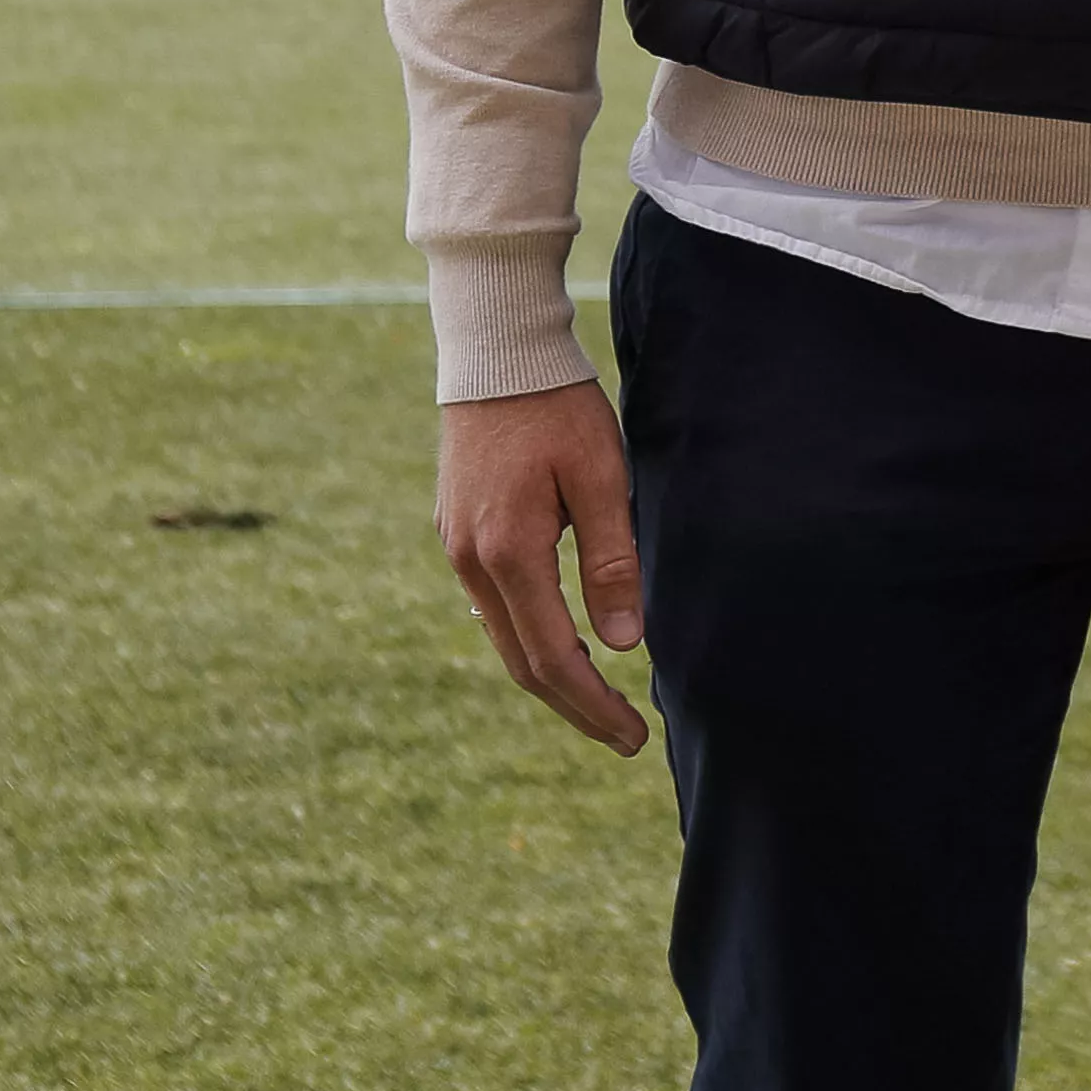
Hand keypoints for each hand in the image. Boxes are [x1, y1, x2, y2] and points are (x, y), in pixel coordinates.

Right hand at [437, 378, 649, 755]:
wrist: (495, 353)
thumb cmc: (559, 408)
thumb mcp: (602, 476)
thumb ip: (612, 560)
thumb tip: (622, 644)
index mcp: (509, 554)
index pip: (552, 658)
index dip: (594, 705)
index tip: (634, 737)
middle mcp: (471, 562)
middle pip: (521, 662)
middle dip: (575, 705)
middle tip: (624, 737)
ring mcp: (456, 547)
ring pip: (502, 636)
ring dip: (549, 675)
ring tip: (598, 701)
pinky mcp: (456, 531)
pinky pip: (491, 605)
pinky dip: (527, 637)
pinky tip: (560, 642)